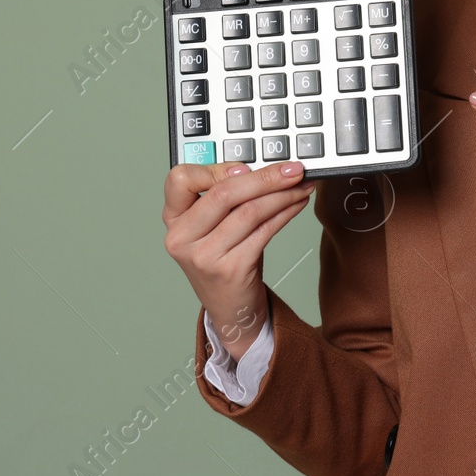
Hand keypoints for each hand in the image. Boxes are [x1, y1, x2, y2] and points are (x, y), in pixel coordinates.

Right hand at [162, 160, 311, 361]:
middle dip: (265, 177)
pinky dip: (286, 213)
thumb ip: (226, 197)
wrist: (231, 308)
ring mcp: (204, 256)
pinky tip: (297, 204)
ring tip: (301, 185)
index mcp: (174, 219)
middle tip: (292, 169)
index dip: (215, 168)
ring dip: (283, 195)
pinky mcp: (230, 270)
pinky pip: (264, 231)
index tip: (247, 166)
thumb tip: (265, 167)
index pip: (180, 180)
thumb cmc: (224, 260)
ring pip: (249, 211)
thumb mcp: (213, 226)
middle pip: (223, 193)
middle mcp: (181, 238)